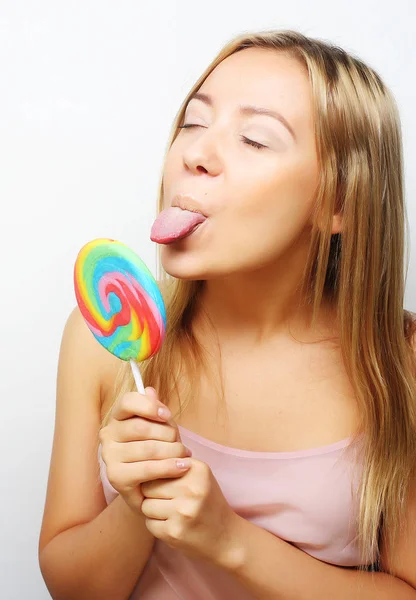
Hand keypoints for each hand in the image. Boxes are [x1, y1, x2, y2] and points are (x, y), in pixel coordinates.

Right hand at [98, 387, 191, 513]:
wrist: (152, 487)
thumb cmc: (156, 452)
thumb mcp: (160, 427)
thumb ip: (155, 410)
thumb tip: (150, 391)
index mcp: (117, 417)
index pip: (127, 402)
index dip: (149, 406)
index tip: (167, 415)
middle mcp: (108, 435)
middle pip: (141, 426)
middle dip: (168, 434)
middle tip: (182, 444)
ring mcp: (109, 457)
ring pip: (147, 448)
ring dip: (172, 451)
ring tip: (185, 456)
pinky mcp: (116, 478)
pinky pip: (147, 468)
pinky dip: (169, 467)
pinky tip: (182, 467)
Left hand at [141, 457, 238, 565]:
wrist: (225, 538)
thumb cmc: (207, 502)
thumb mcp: (199, 476)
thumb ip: (174, 466)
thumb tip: (141, 464)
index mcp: (198, 469)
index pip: (159, 466)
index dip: (158, 476)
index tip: (168, 485)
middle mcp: (192, 489)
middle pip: (149, 486)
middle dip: (153, 494)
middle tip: (168, 501)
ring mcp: (183, 512)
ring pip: (146, 505)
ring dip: (153, 511)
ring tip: (171, 513)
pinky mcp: (174, 532)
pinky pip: (149, 524)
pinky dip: (157, 526)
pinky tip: (173, 525)